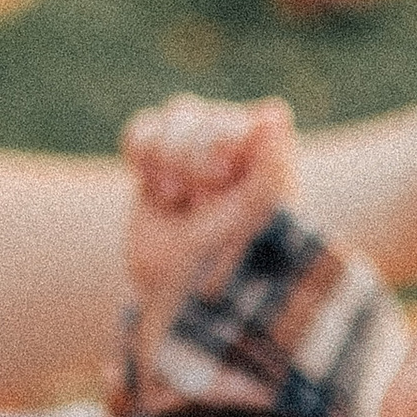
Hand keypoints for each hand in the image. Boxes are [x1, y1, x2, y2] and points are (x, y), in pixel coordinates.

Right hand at [121, 93, 296, 340]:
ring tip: (172, 196)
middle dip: (194, 154)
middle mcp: (237, 159)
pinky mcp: (157, 173)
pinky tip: (152, 185)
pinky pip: (143, 131)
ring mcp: (194, 163)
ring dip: (169, 154)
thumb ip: (273, 162)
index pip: (254, 117)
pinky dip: (141, 149)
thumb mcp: (259, 218)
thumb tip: (274, 110)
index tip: (223, 176)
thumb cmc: (232, 268)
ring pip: (176, 117)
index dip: (226, 138)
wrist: (181, 306)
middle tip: (197, 197)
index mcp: (270, 165)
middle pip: (205, 115)